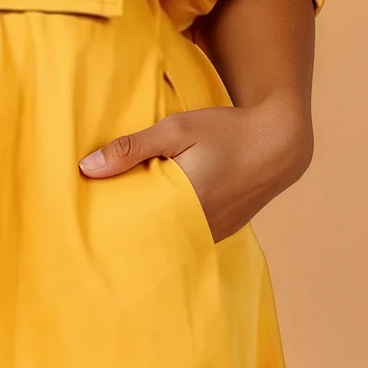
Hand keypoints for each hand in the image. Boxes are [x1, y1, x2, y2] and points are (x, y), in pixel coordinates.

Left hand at [78, 95, 312, 242]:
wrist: (280, 142)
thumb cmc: (226, 131)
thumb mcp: (176, 129)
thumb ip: (132, 148)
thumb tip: (87, 167)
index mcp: (183, 205)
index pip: (133, 224)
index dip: (110, 220)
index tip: (87, 215)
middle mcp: (199, 227)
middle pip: (149, 235)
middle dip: (127, 226)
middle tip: (101, 215)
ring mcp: (213, 233)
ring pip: (169, 237)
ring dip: (151, 226)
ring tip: (128, 213)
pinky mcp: (223, 231)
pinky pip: (188, 235)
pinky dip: (173, 226)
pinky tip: (161, 212)